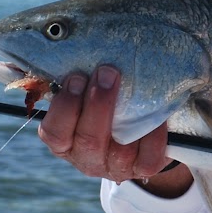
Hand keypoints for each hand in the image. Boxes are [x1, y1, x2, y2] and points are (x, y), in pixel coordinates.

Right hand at [37, 66, 186, 195]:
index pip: (54, 133)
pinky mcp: (142, 170)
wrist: (137, 133)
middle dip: (98, 104)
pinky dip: (154, 135)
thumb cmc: (105, 104)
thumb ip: (78, 81)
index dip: (65, 106)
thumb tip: (75, 42)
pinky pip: (149, 158)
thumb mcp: (85, 95)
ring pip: (119, 152)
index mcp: (65, 141)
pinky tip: (157, 116)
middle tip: (107, 73)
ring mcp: (115, 167)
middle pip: (88, 140)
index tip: (77, 77)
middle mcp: (87, 158)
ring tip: (134, 88)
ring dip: (128, 117)